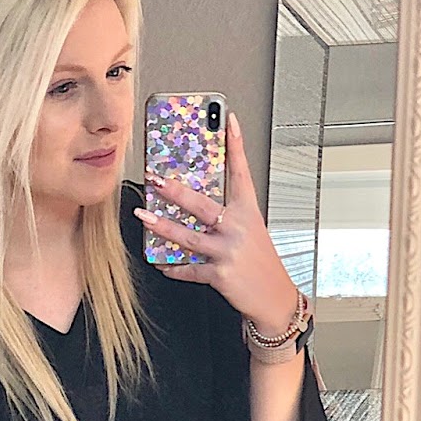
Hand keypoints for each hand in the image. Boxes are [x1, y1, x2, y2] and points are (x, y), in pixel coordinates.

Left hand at [133, 111, 302, 334]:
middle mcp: (238, 230)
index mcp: (249, 214)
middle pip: (202, 205)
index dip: (236, 146)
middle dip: (175, 190)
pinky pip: (190, 269)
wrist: (275, 300)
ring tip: (144, 216)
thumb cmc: (263, 266)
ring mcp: (228, 252)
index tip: (228, 120)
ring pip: (188, 237)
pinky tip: (161, 264)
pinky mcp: (220, 275)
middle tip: (155, 178)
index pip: (242, 174)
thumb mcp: (253, 234)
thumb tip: (198, 207)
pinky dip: (174, 269)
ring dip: (162, 226)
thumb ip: (230, 218)